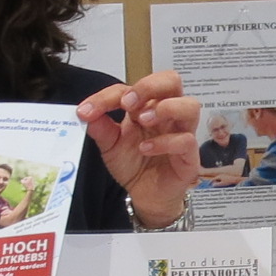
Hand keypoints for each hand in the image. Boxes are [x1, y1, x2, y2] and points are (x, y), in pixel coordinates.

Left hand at [77, 71, 200, 227]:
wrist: (144, 194)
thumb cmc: (133, 164)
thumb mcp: (109, 145)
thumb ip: (100, 128)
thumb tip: (85, 112)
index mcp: (147, 106)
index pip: (132, 88)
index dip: (108, 96)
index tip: (88, 110)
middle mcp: (167, 115)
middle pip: (172, 81)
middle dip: (149, 86)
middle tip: (127, 103)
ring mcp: (181, 133)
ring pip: (190, 106)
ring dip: (166, 108)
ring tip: (144, 121)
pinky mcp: (189, 156)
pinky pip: (186, 140)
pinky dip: (165, 142)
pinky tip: (146, 148)